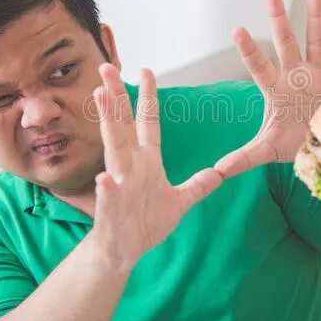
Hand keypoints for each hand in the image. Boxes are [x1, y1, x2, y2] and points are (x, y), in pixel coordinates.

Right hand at [90, 64, 222, 271]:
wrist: (124, 253)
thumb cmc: (147, 223)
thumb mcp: (181, 201)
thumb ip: (199, 185)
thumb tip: (221, 172)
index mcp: (145, 161)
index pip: (147, 122)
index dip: (148, 98)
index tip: (147, 71)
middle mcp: (129, 167)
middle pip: (122, 125)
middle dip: (116, 97)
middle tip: (106, 68)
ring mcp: (118, 186)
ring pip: (112, 149)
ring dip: (107, 123)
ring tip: (100, 97)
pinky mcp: (111, 210)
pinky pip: (109, 198)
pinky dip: (108, 189)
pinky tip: (105, 179)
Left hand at [215, 0, 320, 178]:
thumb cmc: (291, 145)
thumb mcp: (266, 150)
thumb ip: (243, 157)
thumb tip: (215, 172)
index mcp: (276, 89)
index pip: (258, 65)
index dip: (249, 49)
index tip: (237, 29)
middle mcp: (296, 75)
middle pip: (285, 42)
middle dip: (278, 18)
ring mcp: (319, 75)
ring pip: (317, 41)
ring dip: (316, 18)